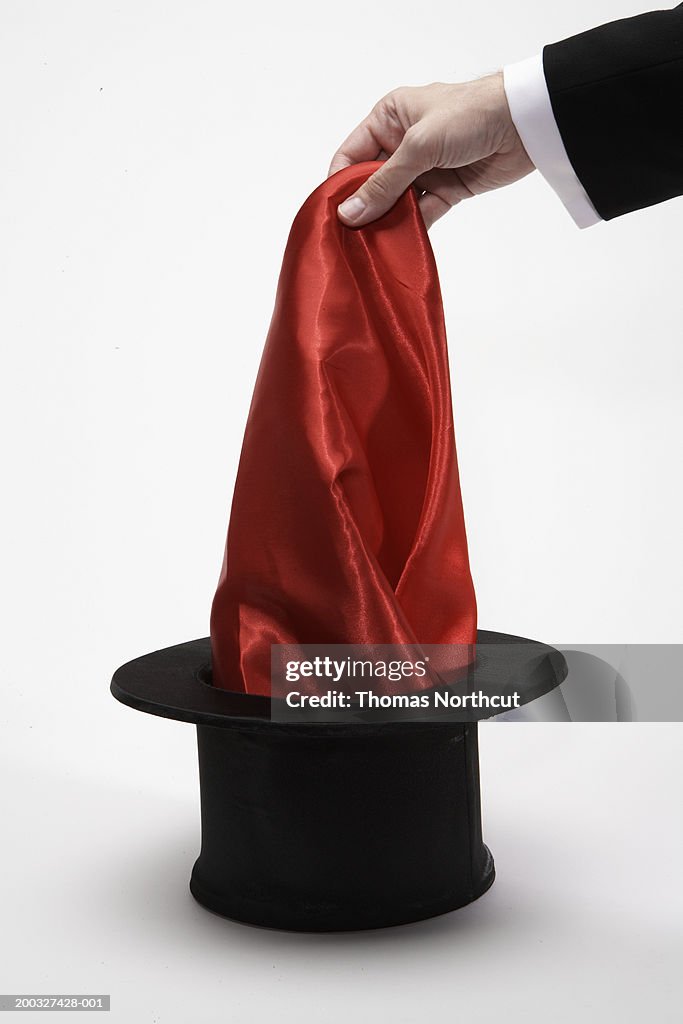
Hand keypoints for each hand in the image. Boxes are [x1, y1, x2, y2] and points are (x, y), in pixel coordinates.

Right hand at [328, 72, 533, 228]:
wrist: (525, 123)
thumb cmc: (470, 115)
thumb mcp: (418, 146)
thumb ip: (383, 183)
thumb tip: (349, 212)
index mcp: (390, 118)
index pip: (351, 154)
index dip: (340, 183)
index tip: (332, 214)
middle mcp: (403, 142)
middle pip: (372, 182)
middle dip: (363, 208)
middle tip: (350, 238)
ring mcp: (426, 167)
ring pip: (396, 201)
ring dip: (387, 222)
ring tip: (371, 247)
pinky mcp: (447, 189)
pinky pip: (422, 213)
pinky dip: (413, 228)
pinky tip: (400, 245)